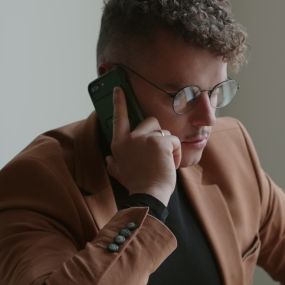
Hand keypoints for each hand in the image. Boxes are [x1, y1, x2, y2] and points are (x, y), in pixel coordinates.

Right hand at [105, 87, 180, 205]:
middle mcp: (130, 138)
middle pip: (150, 121)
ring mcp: (145, 138)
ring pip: (164, 131)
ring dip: (168, 145)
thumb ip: (113, 164)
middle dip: (158, 134)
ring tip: (164, 162)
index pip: (118, 118)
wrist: (149, 195)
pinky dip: (176, 152)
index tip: (119, 89)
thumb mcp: (118, 173)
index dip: (119, 102)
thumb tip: (108, 159)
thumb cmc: (136, 185)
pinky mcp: (161, 142)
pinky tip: (170, 164)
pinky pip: (174, 140)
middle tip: (158, 152)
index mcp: (119, 144)